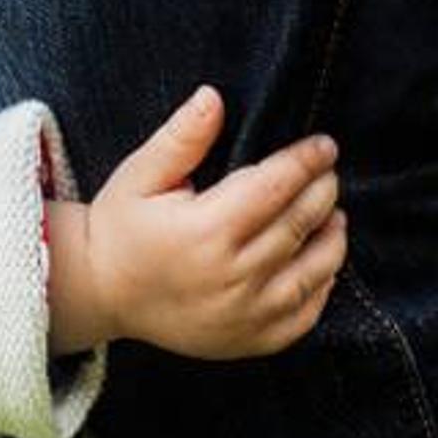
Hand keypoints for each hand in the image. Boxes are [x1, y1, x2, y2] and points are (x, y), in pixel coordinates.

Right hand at [47, 87, 343, 359]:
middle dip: (323, 192)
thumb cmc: (122, 228)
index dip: (307, 161)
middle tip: (328, 172)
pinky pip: (303, 317)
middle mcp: (232, 276)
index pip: (276, 186)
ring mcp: (245, 315)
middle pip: (300, 224)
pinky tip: (321, 264)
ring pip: (313, 273)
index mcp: (206, 230)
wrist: (102, 293)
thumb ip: (181, 137)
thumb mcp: (141, 174)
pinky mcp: (249, 340)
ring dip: (332, 240)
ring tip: (334, 214)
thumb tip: (213, 97)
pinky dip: (321, 288)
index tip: (325, 145)